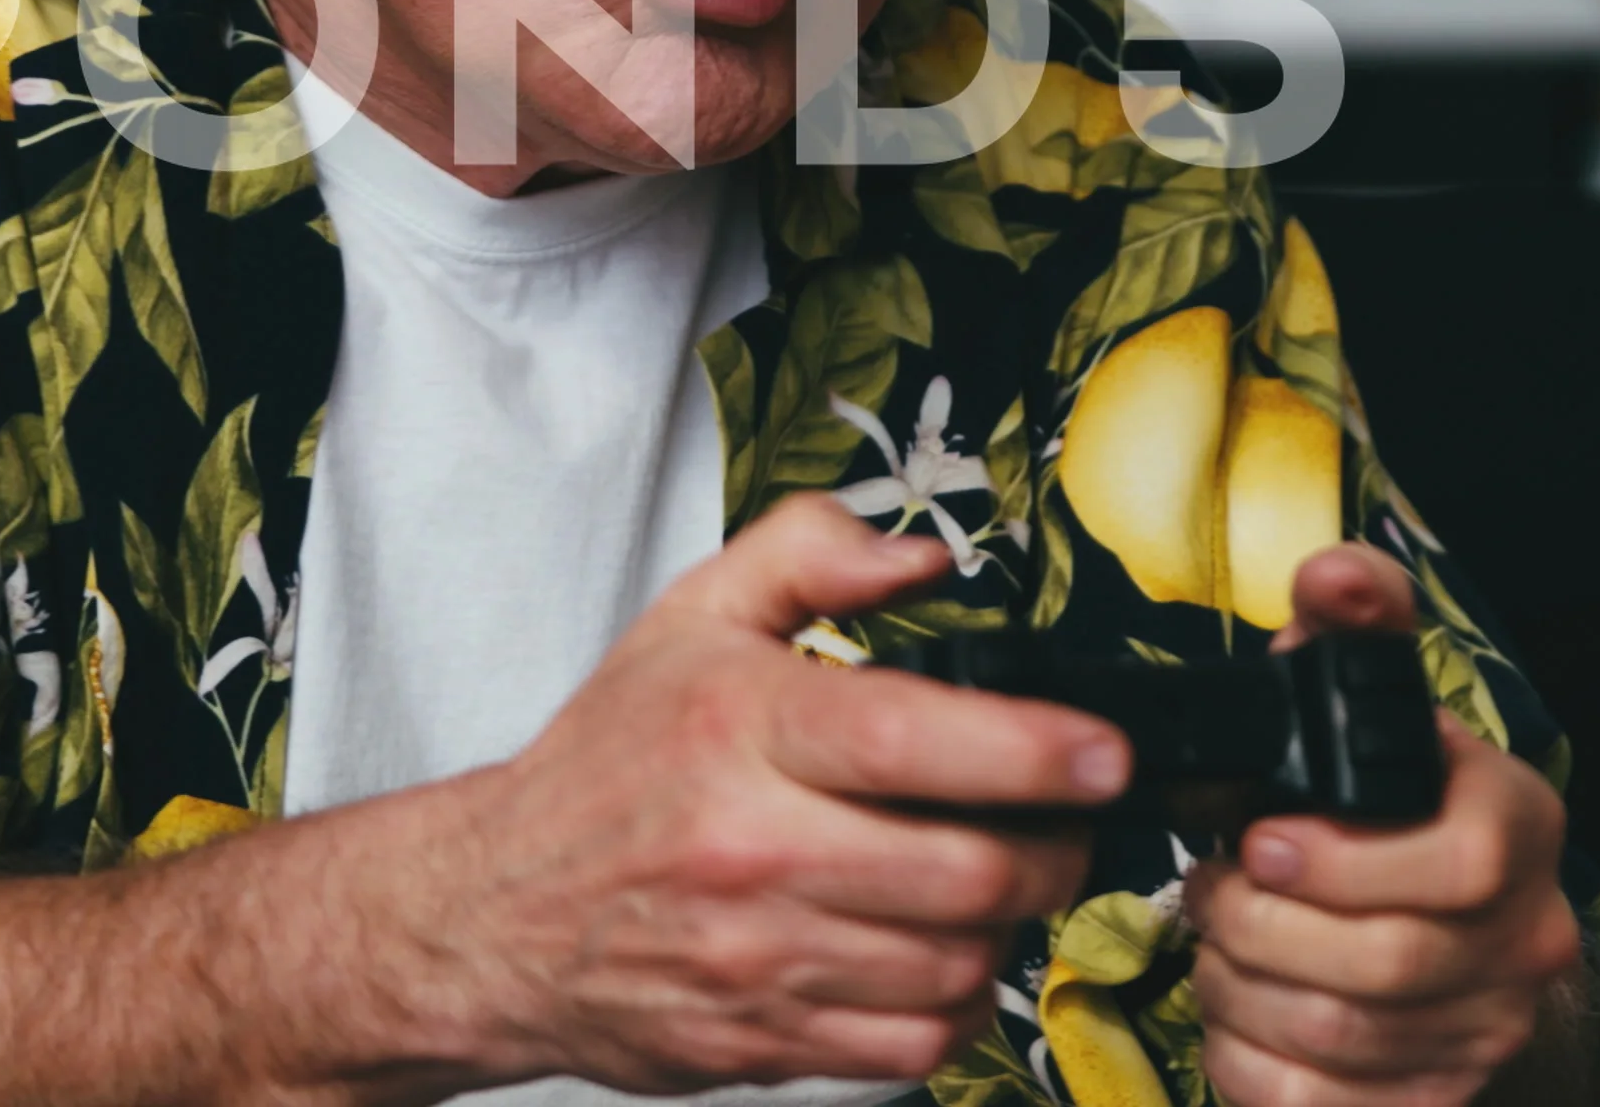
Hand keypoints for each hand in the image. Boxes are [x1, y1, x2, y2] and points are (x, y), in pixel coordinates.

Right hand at [410, 493, 1129, 1093]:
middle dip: (1053, 849)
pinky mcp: (761, 1040)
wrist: (494, 913)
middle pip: (967, 871)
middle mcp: (749, 846)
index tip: (1105, 753)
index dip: (1033, 749)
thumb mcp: (689, 619)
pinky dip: (954, 1006)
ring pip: (955, 964)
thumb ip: (808, 556)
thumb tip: (924, 558)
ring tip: (991, 880)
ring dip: (1005, 926)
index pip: (911, 739)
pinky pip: (914, 1043)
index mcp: (737, 726)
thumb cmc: (606, 765)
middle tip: (1065, 820)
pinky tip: (934, 952)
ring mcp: (755, 956)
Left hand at [1180, 544, 1580, 1105]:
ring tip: (1215, 940)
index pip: (1463, 866)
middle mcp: (1524, 937)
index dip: (1343, 864)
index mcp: (1518, 826)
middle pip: (1382, 965)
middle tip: (1208, 890)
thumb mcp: (1365, 690)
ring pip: (1337, 1037)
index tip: (1259, 842)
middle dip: (1255, 926)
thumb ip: (1351, 619)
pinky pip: (1315, 1102)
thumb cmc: (1381, 794)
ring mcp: (1487, 1029)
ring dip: (1239, 987)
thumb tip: (1334, 577)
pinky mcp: (1433, 1097)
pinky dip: (1246, 1058)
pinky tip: (1234, 1008)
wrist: (1440, 915)